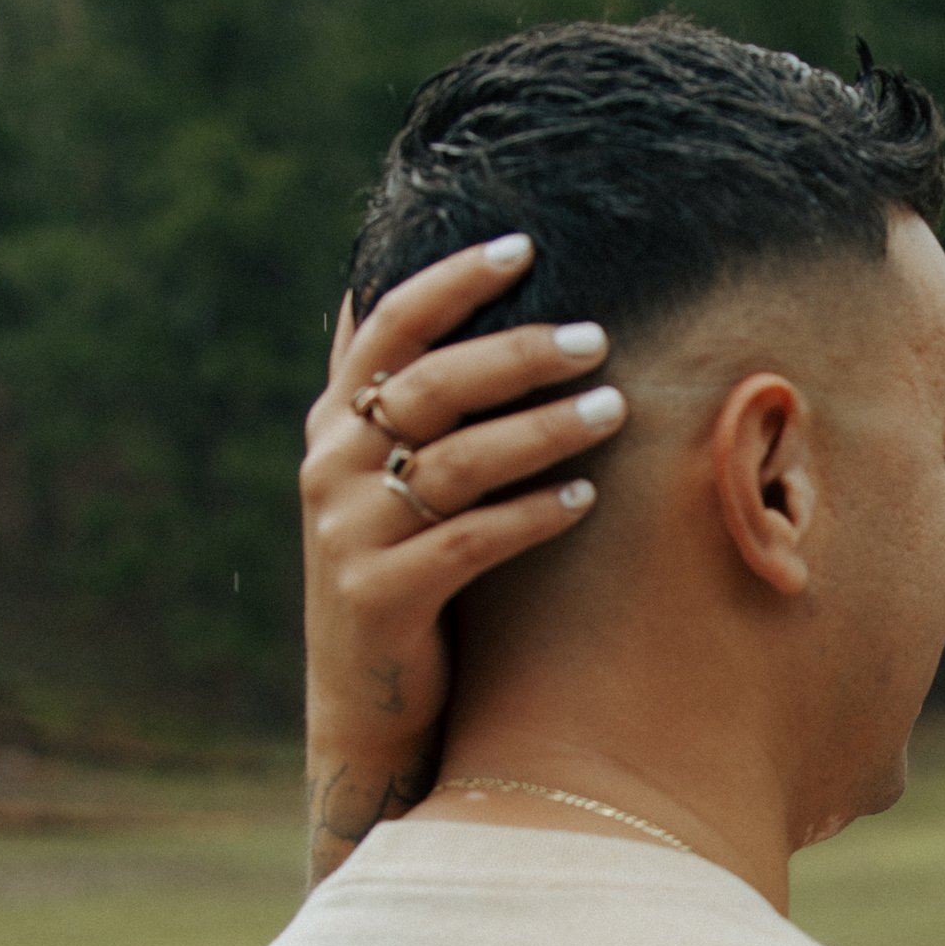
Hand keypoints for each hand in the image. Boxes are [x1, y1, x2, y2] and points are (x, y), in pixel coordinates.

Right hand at [301, 237, 627, 876]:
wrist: (364, 698)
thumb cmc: (398, 569)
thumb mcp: (381, 478)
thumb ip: (398, 402)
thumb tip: (411, 298)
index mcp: (335, 424)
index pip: (389, 326)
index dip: (452, 280)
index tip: (523, 246)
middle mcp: (331, 467)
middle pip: (431, 387)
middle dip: (518, 355)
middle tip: (597, 339)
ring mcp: (348, 533)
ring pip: (455, 463)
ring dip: (541, 432)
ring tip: (613, 411)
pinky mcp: (379, 595)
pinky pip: (467, 543)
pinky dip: (530, 517)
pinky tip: (584, 502)